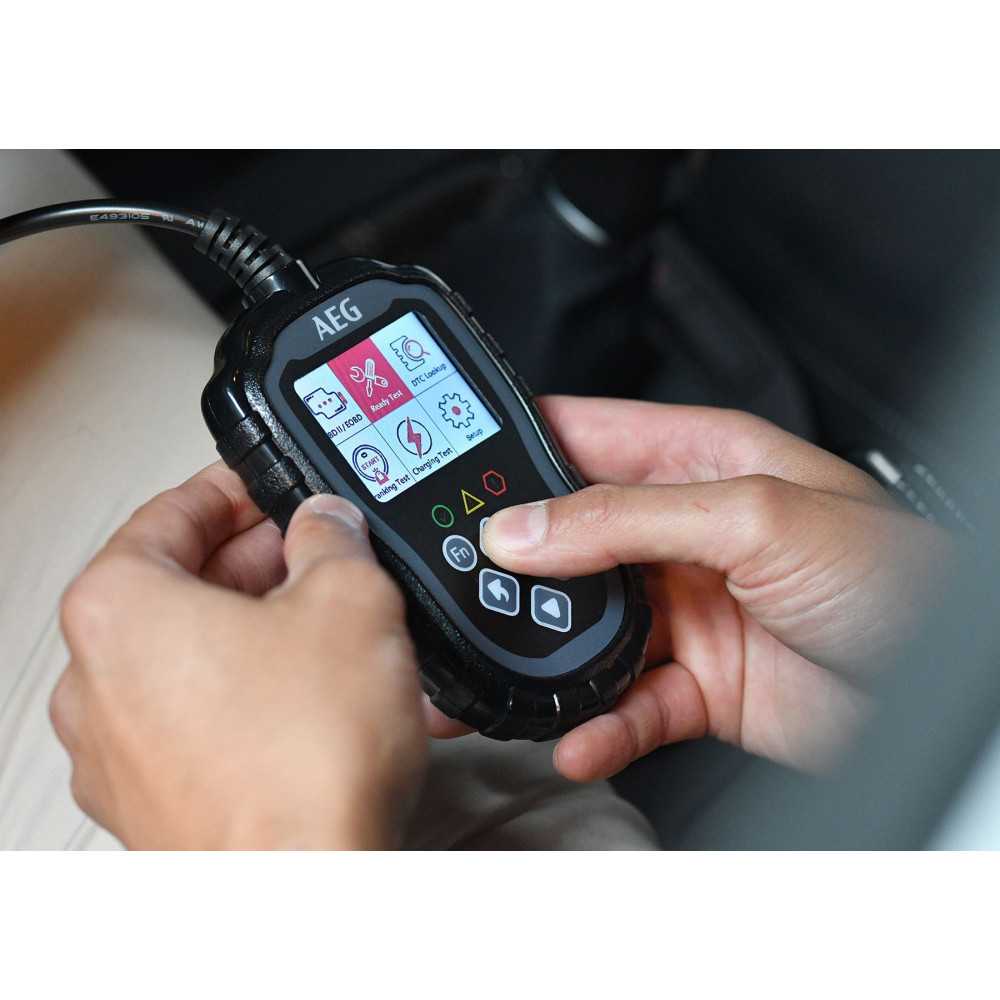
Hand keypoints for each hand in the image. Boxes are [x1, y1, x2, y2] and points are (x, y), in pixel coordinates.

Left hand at [51, 464, 426, 848]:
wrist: (308, 895)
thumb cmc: (303, 761)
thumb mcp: (349, 599)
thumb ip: (332, 537)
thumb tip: (325, 525)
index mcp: (118, 609)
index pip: (172, 514)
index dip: (236, 491)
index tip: (270, 487)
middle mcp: (99, 682)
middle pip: (186, 588)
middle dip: (269, 566)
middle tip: (323, 556)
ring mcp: (124, 753)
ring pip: (208, 659)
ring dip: (279, 636)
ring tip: (351, 634)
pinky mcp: (161, 804)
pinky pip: (219, 722)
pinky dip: (274, 698)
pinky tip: (340, 700)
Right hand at [476, 396, 950, 778]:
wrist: (948, 685)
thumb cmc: (898, 577)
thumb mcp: (758, 517)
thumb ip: (630, 518)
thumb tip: (526, 528)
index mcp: (701, 464)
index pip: (586, 438)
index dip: (517, 447)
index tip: (453, 471)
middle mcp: (683, 533)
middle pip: (568, 540)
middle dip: (512, 566)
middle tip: (456, 588)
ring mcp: (685, 610)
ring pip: (583, 628)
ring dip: (538, 653)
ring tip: (491, 677)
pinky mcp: (696, 683)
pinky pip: (625, 704)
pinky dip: (596, 724)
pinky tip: (577, 735)